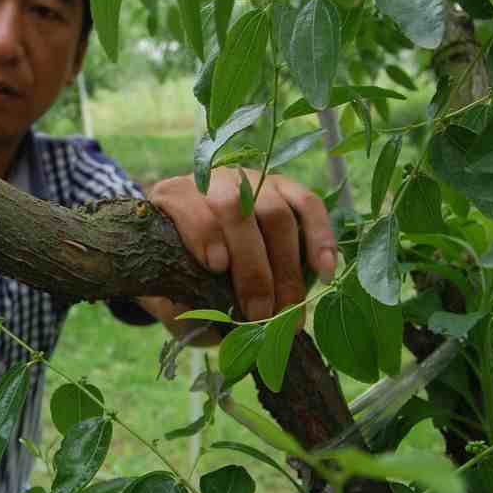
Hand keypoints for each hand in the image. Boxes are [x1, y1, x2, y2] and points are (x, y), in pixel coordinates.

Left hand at [150, 169, 335, 320]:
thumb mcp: (167, 288)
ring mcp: (255, 182)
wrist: (204, 255)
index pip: (189, 204)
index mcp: (174, 197)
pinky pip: (309, 206)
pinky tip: (326, 272)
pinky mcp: (288, 190)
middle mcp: (215, 181)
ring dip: (286, 267)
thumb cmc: (182, 273)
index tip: (216, 268)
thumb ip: (173, 299)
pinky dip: (321, 238)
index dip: (204, 233)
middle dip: (251, 264)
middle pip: (237, 209)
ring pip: (276, 213)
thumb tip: (196, 310)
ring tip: (288, 311)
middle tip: (258, 312)